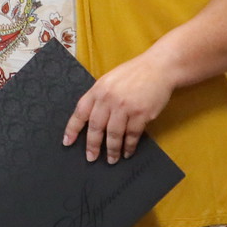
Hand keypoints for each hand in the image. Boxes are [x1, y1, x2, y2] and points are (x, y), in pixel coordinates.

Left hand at [63, 52, 177, 163]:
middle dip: (92, 145)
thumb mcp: (110, 80)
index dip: (72, 129)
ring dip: (112, 150)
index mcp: (98, 89)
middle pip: (96, 127)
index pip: (80, 112)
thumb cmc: (134, 73)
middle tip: (91, 157)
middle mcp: (109, 99)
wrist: (159, 67)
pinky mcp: (141, 114)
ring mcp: (125, 107)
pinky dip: (129, 146)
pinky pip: (132, 135)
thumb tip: (91, 118)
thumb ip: (100, 97)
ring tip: (111, 159)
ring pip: (113, 134)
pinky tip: (127, 152)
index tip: (67, 142)